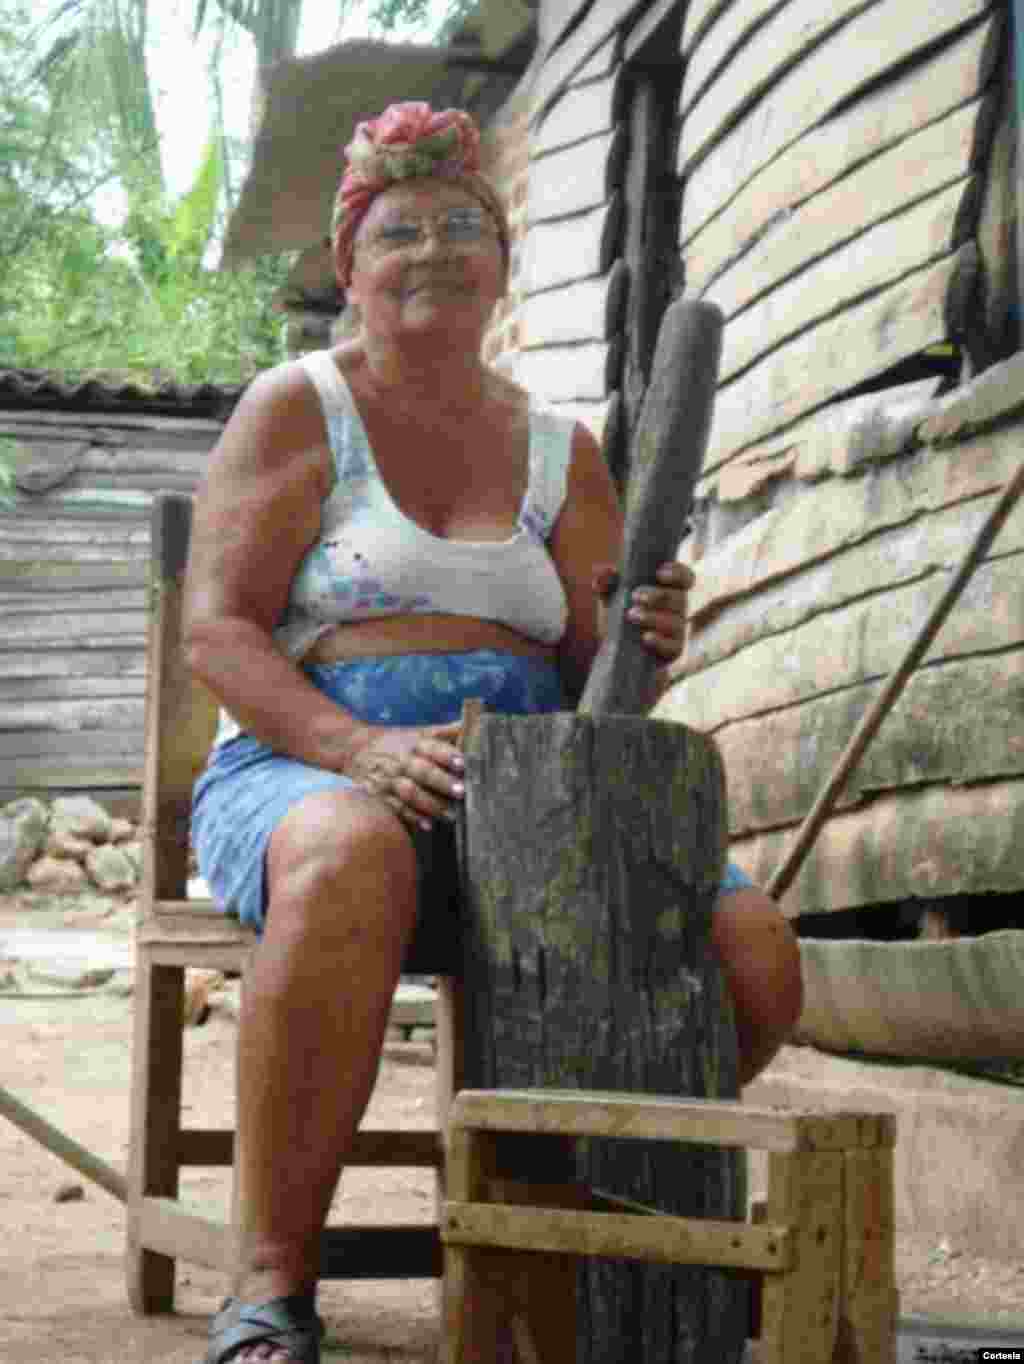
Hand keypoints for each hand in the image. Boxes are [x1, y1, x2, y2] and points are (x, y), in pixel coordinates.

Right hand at [345, 721, 464, 831]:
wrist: (355, 749)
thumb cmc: (397, 742)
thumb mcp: (419, 732)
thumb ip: (447, 733)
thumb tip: (478, 725)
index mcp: (414, 743)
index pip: (432, 747)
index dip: (447, 755)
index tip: (463, 763)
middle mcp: (402, 760)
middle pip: (423, 771)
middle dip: (442, 782)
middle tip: (461, 792)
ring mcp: (389, 779)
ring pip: (410, 793)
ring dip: (431, 804)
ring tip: (451, 815)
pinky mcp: (379, 796)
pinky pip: (395, 808)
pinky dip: (411, 817)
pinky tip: (427, 824)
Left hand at [592, 561, 693, 662]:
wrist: (615, 651)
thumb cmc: (618, 617)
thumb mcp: (609, 598)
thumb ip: (605, 583)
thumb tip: (603, 573)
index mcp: (668, 589)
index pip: (684, 577)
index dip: (677, 572)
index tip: (659, 573)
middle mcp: (678, 608)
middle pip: (678, 597)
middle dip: (657, 595)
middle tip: (634, 596)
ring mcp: (677, 630)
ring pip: (675, 621)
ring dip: (654, 617)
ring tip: (631, 615)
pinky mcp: (674, 650)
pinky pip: (673, 646)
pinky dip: (659, 641)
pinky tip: (645, 638)